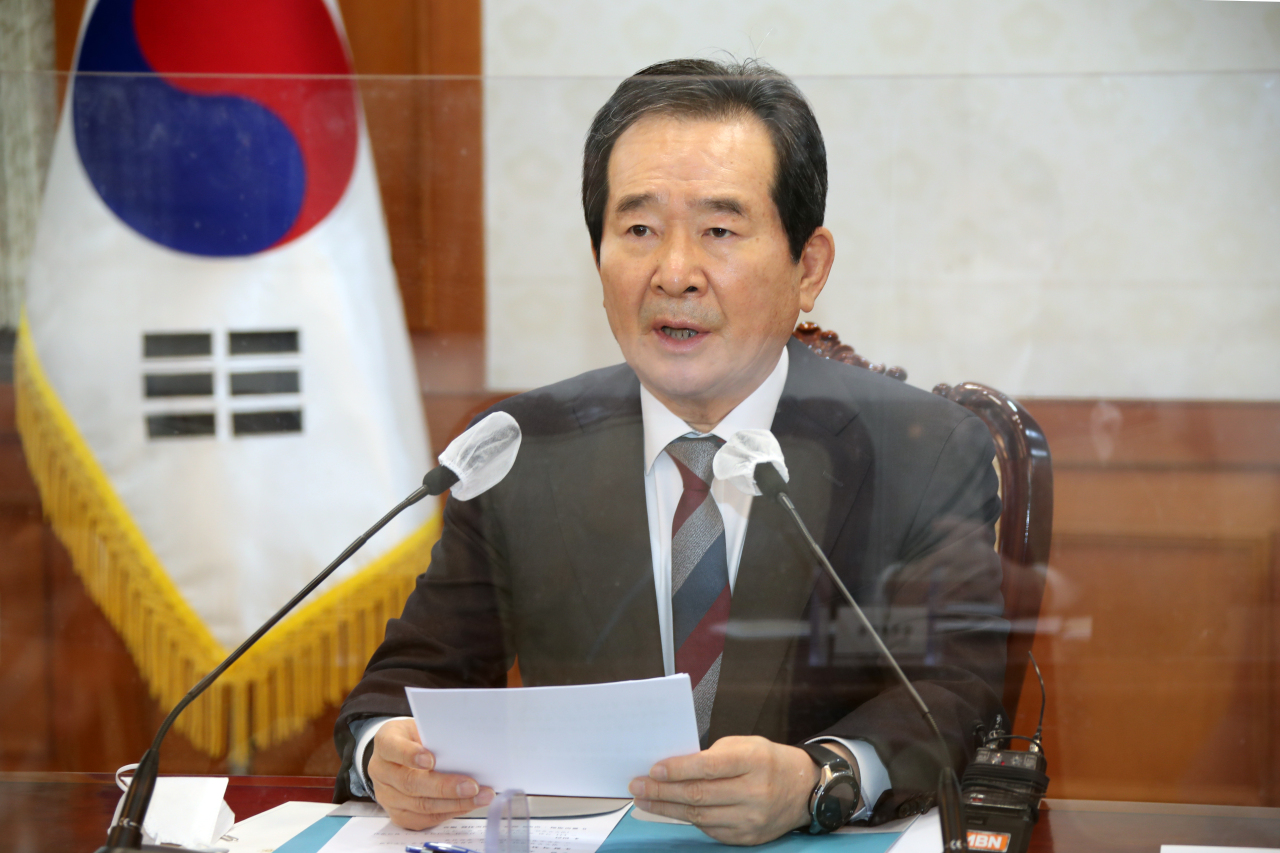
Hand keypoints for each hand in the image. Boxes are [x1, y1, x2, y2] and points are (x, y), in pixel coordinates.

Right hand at [367, 718, 494, 829]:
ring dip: (454, 803)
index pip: (392, 748)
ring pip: (420, 805)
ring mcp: (387, 796)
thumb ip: (437, 736)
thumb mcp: (423, 727)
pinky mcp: (398, 814)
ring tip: (480, 797)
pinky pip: (424, 819)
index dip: (410, 755)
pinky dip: (449, 812)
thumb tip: (469, 747)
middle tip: (472, 786)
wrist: (401, 754)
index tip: (431, 759)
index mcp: (385, 742)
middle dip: (445, 787)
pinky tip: (468, 805)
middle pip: (410, 783)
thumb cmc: (417, 738)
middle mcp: (381, 771)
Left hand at [628, 735, 825, 844]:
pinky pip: (709, 829)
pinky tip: (671, 811)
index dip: (678, 769)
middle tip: (637, 787)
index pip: (709, 767)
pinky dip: (688, 819)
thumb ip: (713, 756)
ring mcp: (751, 818)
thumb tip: (674, 768)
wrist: (804, 789)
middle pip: (699, 794)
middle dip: (662, 791)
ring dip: (667, 809)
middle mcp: (754, 792)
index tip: (653, 769)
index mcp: (753, 761)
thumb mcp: (746, 745)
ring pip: (700, 816)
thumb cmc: (768, 760)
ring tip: (645, 800)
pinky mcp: (748, 837)